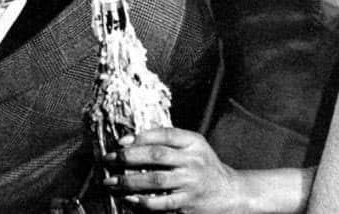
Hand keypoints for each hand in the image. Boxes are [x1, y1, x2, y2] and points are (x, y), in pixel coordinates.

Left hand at [104, 128, 312, 213]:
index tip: (120, 142)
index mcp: (194, 142)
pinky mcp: (188, 205)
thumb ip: (169, 140)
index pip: (164, 134)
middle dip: (128, 158)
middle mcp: (194, 161)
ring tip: (111, 182)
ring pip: (155, 180)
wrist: (230, 193)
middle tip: (108, 160)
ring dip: (129, 182)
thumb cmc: (204, 166)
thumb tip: (130, 140)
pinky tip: (129, 200)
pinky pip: (161, 204)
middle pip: (156, 156)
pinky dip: (143, 202)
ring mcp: (191, 184)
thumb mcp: (194, 146)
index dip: (140, 136)